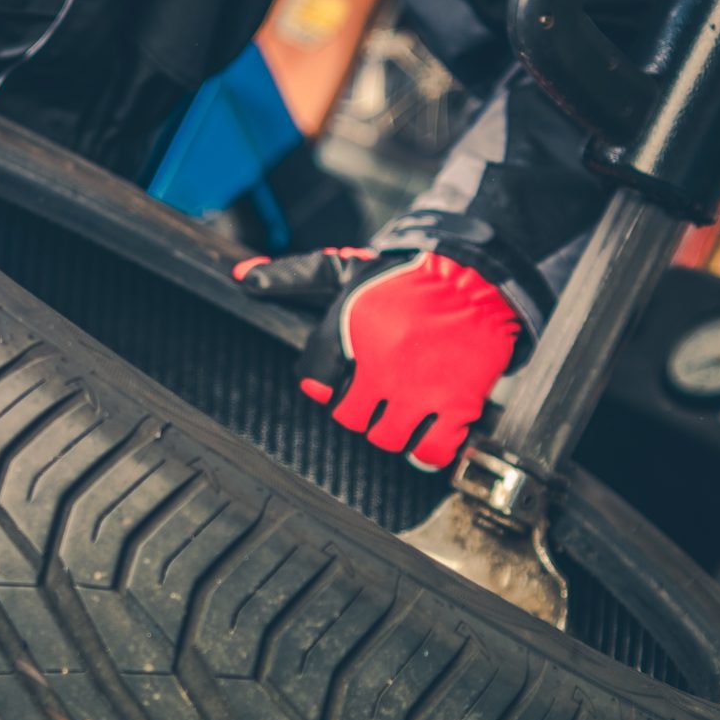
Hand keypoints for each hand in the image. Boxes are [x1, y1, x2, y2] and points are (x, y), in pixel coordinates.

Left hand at [236, 247, 519, 470]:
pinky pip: (431, 452)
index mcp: (348, 332)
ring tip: (404, 409)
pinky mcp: (456, 404)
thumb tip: (243, 277)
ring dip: (392, 429)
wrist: (476, 278)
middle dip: (361, 408)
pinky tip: (429, 432)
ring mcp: (419, 389)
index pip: (314, 385)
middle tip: (378, 393)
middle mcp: (379, 365)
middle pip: (349, 418)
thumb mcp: (344, 268)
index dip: (328, 382)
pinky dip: (428, 450)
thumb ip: (293, 276)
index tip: (345, 374)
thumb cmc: (405, 278)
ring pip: (387, 439)